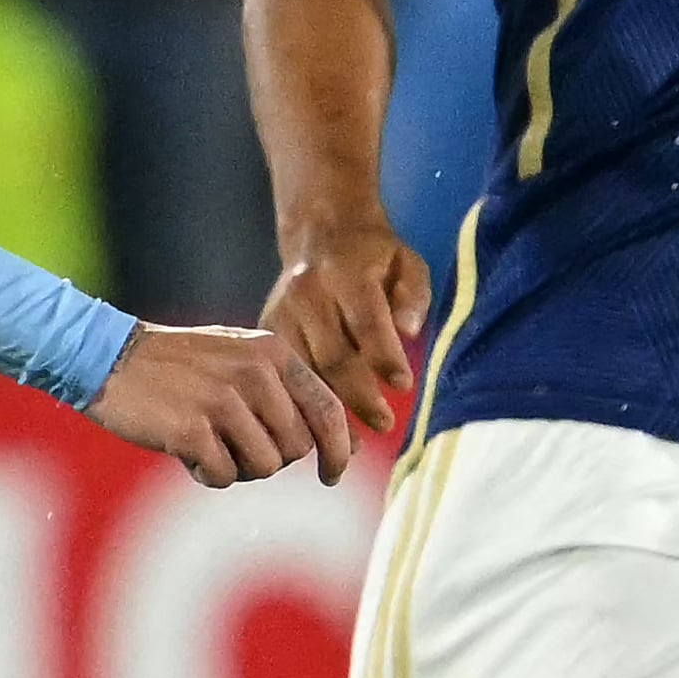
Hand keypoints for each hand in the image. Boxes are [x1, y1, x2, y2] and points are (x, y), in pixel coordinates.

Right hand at [86, 323, 358, 489]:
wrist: (108, 356)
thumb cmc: (181, 367)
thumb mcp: (242, 361)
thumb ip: (292, 395)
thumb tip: (351, 446)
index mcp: (273, 352)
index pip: (329, 410)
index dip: (339, 450)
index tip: (332, 476)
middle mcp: (255, 373)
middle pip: (295, 448)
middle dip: (270, 458)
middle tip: (233, 443)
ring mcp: (223, 400)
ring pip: (264, 467)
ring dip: (237, 468)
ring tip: (208, 443)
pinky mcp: (192, 429)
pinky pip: (224, 477)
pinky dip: (207, 474)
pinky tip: (184, 449)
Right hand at [264, 208, 427, 439]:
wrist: (320, 235)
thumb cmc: (374, 258)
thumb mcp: (406, 262)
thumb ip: (414, 295)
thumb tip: (410, 332)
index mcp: (344, 273)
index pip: (367, 322)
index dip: (385, 358)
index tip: (404, 386)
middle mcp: (307, 292)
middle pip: (333, 355)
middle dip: (360, 395)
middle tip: (385, 422)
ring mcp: (281, 311)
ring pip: (304, 372)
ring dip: (327, 411)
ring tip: (353, 442)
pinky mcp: (265, 329)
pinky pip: (282, 376)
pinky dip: (301, 405)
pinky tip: (320, 429)